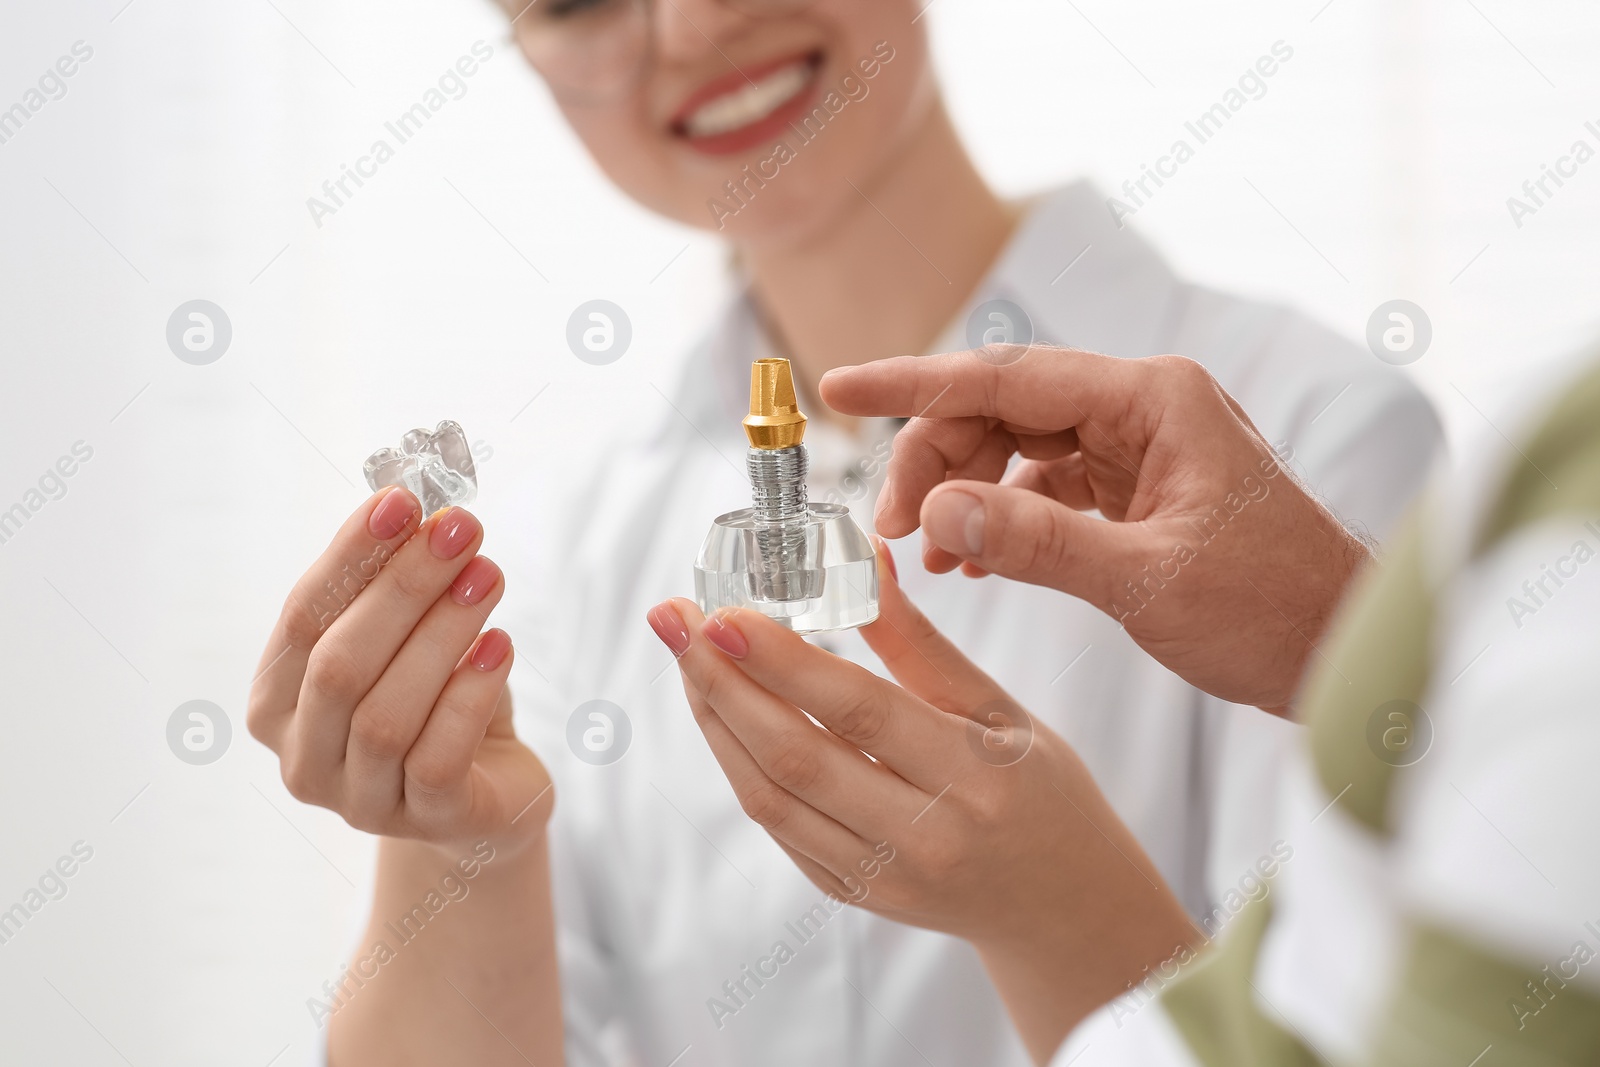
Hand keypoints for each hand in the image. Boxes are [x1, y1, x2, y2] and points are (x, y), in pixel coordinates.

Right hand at [247, 489, 552, 860]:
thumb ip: (392, 585)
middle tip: (461, 531)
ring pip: (386, 714)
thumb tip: (416, 509)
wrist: (488, 792)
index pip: (301, 618)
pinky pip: (437, 758)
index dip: (350, 557)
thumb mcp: (407, 641)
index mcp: (277, 703)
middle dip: (403, 588)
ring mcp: (360, 802)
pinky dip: (468, 695)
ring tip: (489, 576)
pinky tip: (500, 645)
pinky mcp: (427, 822)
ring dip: (442, 633)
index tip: (402, 502)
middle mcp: (304, 759)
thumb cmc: (436, 702)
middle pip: (340, 666)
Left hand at [648, 542, 1197, 1062]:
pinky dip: (739, 765)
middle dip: (721, 683)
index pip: (859, 711)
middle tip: (675, 620)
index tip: (721, 612)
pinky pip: (779, 828)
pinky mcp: (852, 896)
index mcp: (973, 775)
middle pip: (795, 756)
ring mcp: (883, 878)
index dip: (782, 662)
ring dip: (716, 722)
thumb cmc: (1036, 788)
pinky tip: (724, 713)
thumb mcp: (998, 706)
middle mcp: (925, 836)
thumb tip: (864, 554)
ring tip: (689, 659)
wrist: (1061, 904)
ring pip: (770, 797)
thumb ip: (919, 640)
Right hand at [820, 348, 1370, 712]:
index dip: (913, 383)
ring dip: (962, 495)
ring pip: (1015, 448)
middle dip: (935, 463)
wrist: (1340, 651)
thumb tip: (932, 517)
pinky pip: (1044, 487)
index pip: (1005, 374)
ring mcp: (1139, 447)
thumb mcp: (1147, 580)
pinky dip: (1000, 520)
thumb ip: (1036, 544)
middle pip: (1001, 409)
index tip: (839, 389)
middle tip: (889, 531)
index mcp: (1152, 398)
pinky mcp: (1136, 489)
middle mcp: (1142, 408)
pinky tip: (970, 564)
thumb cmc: (1273, 610)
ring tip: (924, 556)